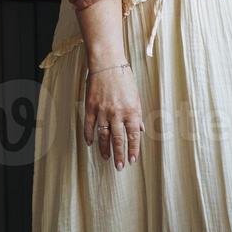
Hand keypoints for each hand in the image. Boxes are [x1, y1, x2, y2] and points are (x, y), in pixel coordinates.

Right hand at [84, 55, 144, 169]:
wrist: (107, 64)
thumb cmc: (124, 78)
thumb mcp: (136, 96)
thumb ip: (138, 115)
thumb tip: (141, 130)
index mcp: (131, 111)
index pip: (133, 135)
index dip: (133, 149)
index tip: (132, 160)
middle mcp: (117, 113)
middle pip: (118, 139)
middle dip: (119, 154)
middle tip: (119, 167)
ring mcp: (103, 111)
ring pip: (103, 135)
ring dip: (105, 149)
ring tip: (106, 158)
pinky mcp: (91, 107)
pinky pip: (89, 126)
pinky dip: (89, 136)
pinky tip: (90, 144)